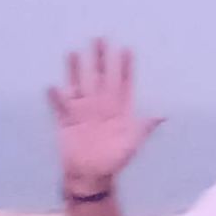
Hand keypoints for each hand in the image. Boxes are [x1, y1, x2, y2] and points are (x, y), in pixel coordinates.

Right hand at [48, 39, 163, 193]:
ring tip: (75, 53)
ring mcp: (83, 111)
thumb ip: (145, 127)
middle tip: (100, 38)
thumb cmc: (115, 160)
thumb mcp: (133, 143)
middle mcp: (101, 106)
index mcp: (118, 110)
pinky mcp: (67, 120)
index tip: (127, 50)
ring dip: (77, 70)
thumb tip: (163, 115)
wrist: (92, 176)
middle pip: (101, 77)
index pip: (123, 84)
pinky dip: (56, 98)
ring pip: (79, 85)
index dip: (125, 68)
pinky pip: (60, 106)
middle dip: (101, 59)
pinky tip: (53, 87)